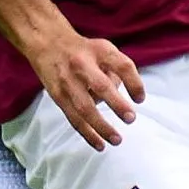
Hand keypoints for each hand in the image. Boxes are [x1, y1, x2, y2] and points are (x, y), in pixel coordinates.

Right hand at [27, 29, 146, 150]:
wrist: (48, 43)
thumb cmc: (84, 51)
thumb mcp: (104, 49)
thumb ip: (117, 70)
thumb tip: (125, 99)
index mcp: (100, 50)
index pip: (122, 65)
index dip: (134, 82)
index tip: (140, 99)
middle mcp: (83, 64)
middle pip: (102, 85)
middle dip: (117, 104)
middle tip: (131, 118)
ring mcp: (68, 81)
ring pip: (85, 108)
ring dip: (102, 126)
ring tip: (117, 139)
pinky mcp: (58, 96)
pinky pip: (74, 118)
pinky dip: (88, 133)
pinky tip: (100, 144)